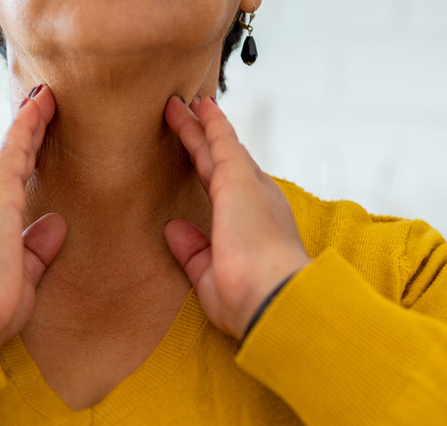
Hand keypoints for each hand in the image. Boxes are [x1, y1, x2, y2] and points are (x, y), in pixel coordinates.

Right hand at [0, 85, 65, 351]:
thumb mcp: (22, 274)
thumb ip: (37, 249)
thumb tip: (55, 225)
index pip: (8, 185)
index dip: (23, 159)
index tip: (38, 139)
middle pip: (7, 160)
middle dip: (26, 133)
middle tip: (43, 105)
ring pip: (11, 149)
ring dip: (29, 122)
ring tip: (46, 98)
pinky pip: (15, 148)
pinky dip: (28, 124)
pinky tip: (41, 103)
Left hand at [163, 96, 310, 339]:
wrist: (272, 299)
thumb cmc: (249, 299)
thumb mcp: (209, 275)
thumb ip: (193, 250)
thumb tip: (174, 229)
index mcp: (252, 226)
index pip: (223, 193)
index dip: (209, 171)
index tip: (197, 156)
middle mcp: (256, 201)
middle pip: (220, 162)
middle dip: (202, 140)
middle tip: (186, 116)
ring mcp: (249, 187)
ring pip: (217, 147)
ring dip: (198, 125)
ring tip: (180, 104)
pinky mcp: (238, 178)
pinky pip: (220, 141)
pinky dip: (209, 121)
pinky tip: (196, 105)